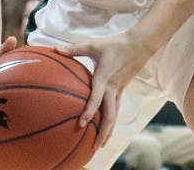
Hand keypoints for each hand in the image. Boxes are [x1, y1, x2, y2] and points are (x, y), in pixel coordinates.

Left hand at [57, 33, 153, 148]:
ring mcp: (119, 91)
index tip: (81, 125)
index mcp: (104, 79)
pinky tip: (105, 130)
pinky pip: (116, 110)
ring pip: (115, 116)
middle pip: (110, 116)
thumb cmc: (114, 45)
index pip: (96, 99)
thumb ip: (73, 49)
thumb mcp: (93, 45)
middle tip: (94, 147)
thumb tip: (55, 49)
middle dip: (103, 133)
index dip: (89, 112)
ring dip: (108, 132)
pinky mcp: (122, 91)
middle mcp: (113, 89)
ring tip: (100, 146)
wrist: (138, 45)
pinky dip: (111, 122)